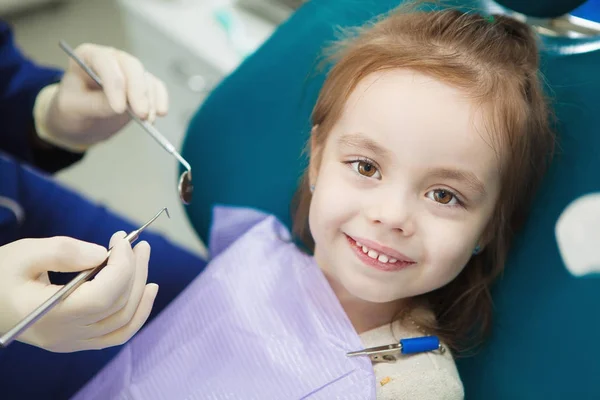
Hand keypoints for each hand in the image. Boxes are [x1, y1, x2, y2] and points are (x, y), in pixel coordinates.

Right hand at [0, 233, 157, 351]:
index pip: (103, 296)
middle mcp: (64, 335)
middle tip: (139, 244)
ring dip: (141, 289)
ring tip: (144, 259)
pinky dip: (138, 313)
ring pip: (123, 322)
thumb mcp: (24, 254)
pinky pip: (117, 334)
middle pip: (118, 307)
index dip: (122, 267)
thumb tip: (104, 254)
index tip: (122, 240)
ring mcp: (72, 342)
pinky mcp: (76, 341)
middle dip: (135, 271)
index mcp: (50, 315)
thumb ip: (64, 251)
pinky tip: (148, 291)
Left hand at [33, 43, 168, 151]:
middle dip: (138, 91)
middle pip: (131, 67)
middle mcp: (111, 59)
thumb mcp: (74, 109)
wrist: (80, 122)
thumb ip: (95, 104)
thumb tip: (122, 106)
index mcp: (87, 56)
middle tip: (141, 114)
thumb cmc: (71, 110)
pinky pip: (156, 87)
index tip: (119, 108)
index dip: (115, 84)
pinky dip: (160, 100)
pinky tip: (158, 113)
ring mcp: (128, 71)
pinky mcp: (141, 86)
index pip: (105, 62)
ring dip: (150, 100)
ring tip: (147, 120)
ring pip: (146, 79)